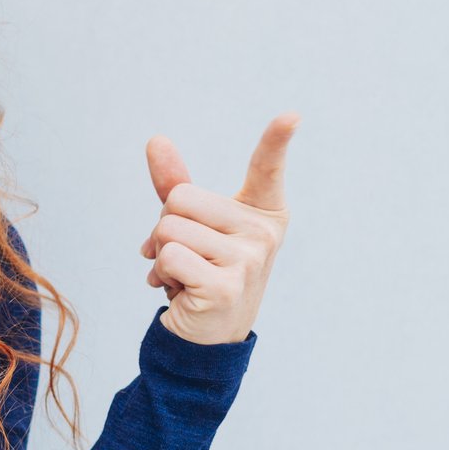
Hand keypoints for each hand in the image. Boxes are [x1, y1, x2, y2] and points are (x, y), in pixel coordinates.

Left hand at [137, 112, 298, 344]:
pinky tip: (181, 291)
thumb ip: (175, 183)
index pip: (267, 169)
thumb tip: (156, 140)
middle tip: (184, 255)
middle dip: (164, 226)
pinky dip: (161, 274)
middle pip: (179, 198)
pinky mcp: (227, 287)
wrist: (206, 334)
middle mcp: (263, 233)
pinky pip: (168, 256)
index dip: (276, 140)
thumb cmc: (201, 271)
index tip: (291, 115)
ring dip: (160, 254)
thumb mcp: (189, 224)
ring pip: (168, 228)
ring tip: (183, 274)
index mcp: (262, 212)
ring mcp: (249, 261)